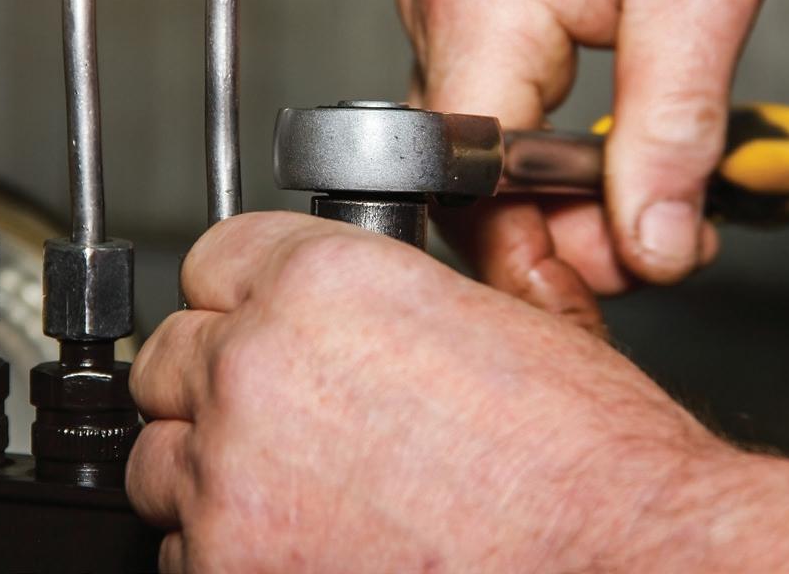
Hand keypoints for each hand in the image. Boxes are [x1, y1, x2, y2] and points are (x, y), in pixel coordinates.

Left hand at [127, 213, 788, 571]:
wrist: (625, 565)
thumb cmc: (588, 469)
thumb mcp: (527, 324)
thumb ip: (453, 273)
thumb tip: (452, 247)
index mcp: (325, 286)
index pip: (214, 260)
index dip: (248, 293)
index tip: (262, 323)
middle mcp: (259, 373)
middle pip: (172, 358)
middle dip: (221, 382)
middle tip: (287, 417)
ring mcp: (231, 483)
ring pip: (163, 461)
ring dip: (214, 471)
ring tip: (298, 492)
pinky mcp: (229, 572)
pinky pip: (182, 550)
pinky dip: (229, 549)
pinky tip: (307, 547)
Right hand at [397, 0, 759, 307]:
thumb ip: (674, 125)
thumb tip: (656, 242)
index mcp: (477, 12)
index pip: (474, 189)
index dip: (529, 267)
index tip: (583, 316)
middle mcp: (445, 17)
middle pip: (470, 186)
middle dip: (559, 243)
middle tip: (650, 254)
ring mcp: (455, 14)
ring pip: (483, 157)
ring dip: (565, 203)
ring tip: (656, 207)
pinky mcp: (481, 10)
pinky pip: (497, 113)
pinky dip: (555, 156)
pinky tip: (618, 161)